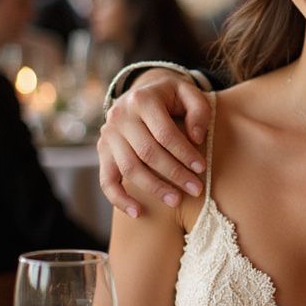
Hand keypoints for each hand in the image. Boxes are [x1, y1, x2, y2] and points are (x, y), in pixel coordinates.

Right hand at [97, 71, 212, 216]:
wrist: (143, 92)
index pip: (164, 133)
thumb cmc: (172, 97)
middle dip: (174, 174)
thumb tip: (196, 138)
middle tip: (196, 189)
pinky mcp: (102, 151)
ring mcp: (108, 135)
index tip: (202, 168)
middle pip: (147, 153)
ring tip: (176, 201)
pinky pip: (106, 180)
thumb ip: (199, 111)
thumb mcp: (189, 93)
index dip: (184, 153)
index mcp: (142, 99)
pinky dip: (119, 199)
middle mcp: (120, 116)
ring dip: (154, 188)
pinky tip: (138, 213)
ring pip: (129, 168)